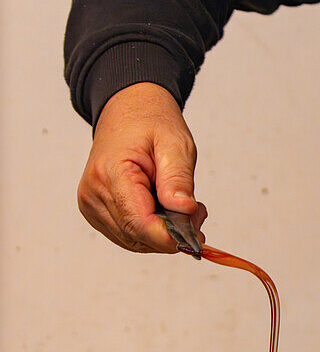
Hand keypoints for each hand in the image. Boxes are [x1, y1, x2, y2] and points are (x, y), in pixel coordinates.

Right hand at [77, 83, 206, 251]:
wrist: (126, 111)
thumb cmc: (150, 123)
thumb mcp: (175, 144)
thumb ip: (177, 179)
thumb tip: (184, 212)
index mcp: (111, 173)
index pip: (138, 222)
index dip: (169, 237)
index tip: (196, 237)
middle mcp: (94, 193)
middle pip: (137, 235)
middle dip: (172, 234)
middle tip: (197, 212)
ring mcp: (90, 204)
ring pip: (133, 240)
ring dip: (162, 233)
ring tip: (181, 204)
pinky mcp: (95, 211)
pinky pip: (127, 234)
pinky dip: (151, 229)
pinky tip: (164, 209)